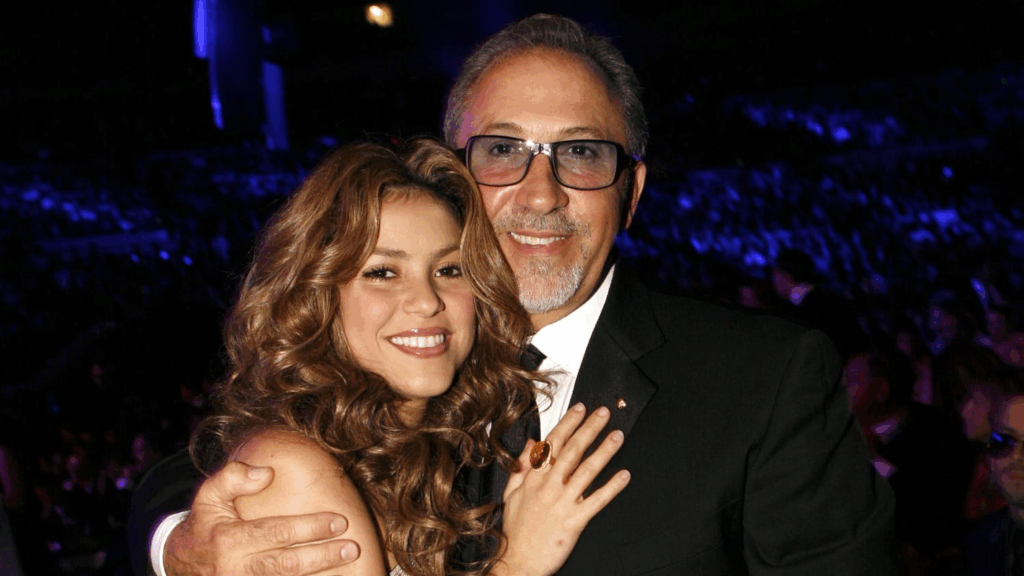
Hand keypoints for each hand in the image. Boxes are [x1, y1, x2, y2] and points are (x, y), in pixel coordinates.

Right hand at [165, 462, 359, 575]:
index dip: (310, 528)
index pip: (277, 533)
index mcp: (229, 540)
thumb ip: (233, 477)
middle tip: (351, 548)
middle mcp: (237, 569)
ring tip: (346, 566)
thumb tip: (267, 472)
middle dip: (322, 557)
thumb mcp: (209, 495)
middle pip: (287, 565)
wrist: (180, 561)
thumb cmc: (204, 523)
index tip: (339, 521)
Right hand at [497, 404, 629, 575]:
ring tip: (617, 436)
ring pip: (587, 471)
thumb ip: (521, 466)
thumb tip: (532, 443)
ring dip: (604, 451)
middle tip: (604, 413)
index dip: (568, 424)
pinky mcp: (574, 521)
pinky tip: (624, 475)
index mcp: (534, 479)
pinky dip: (612, 487)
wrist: (518, 562)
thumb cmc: (516, 530)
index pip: (553, 443)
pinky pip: (597, 500)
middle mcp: (549, 487)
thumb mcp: (511, 493)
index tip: (580, 409)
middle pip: (573, 451)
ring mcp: (563, 503)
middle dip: (590, 428)